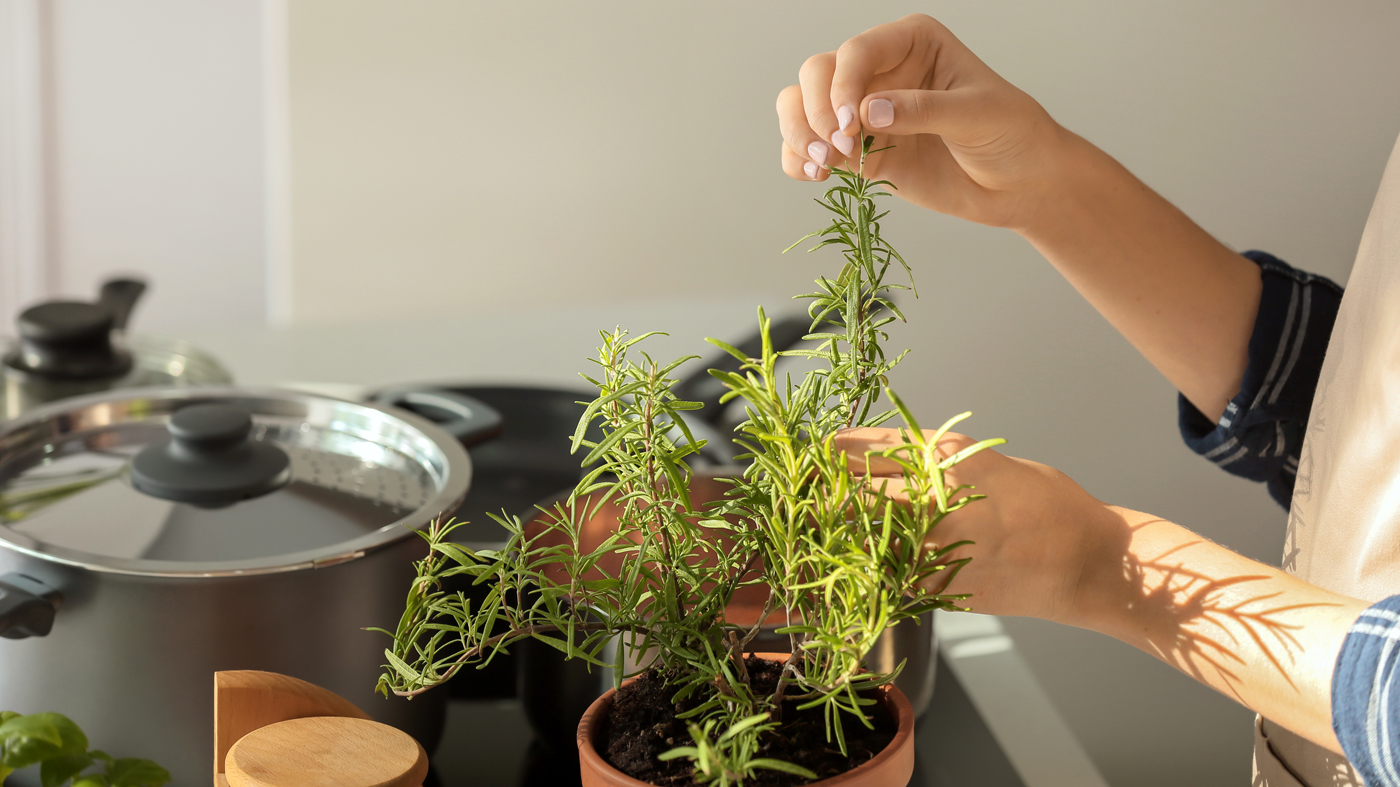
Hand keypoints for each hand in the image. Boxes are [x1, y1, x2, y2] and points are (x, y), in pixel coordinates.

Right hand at [777, 14, 1065, 228]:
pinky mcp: (858, 151)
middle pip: (817, 74)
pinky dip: (798, 161)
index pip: (856, 52)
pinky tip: (816, 176)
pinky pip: (807, 148)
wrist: (1022, 183)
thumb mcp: (977, 114)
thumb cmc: (1013, 135)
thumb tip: (867, 113)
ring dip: (798, 133)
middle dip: (815, 111)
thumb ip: (922, 110)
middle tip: (838, 148)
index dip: (842, 86)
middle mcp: (881, 71)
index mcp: (912, 42)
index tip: (849, 125)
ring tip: (820, 165)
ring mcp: (864, 112)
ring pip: (801, 107)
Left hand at [834, 426, 1126, 623]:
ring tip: (818, 523)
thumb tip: (904, 465)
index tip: (820, 449)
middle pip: (859, 490)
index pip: (876, 449)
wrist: (1090, 563)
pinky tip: (856, 563)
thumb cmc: (1051, 506)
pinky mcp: (941, 587)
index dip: (841, 449)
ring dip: (841, 528)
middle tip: (805, 486)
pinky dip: (871, 567)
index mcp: (952, 460)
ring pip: (867, 536)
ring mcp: (936, 547)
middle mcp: (936, 500)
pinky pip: (892, 575)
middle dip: (828, 487)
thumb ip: (949, 465)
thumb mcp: (996, 465)